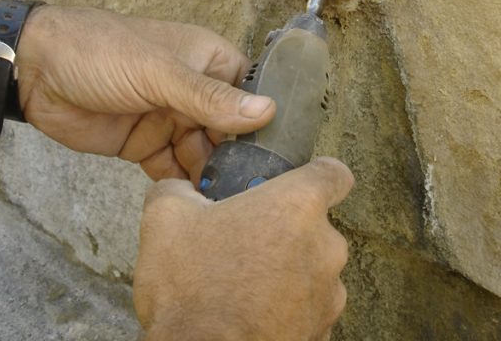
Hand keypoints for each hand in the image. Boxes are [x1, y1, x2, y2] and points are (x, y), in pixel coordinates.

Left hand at [15, 5, 274, 181]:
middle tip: (253, 192)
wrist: (38, 71)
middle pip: (230, 130)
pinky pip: (174, 168)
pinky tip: (194, 202)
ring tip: (226, 203)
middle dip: (238, 157)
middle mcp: (196, 92)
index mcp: (210, 62)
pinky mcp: (146, 144)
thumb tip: (268, 112)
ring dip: (211, 174)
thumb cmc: (106, 53)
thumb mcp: (162, 73)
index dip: (264, 121)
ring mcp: (171, 119)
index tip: (281, 156)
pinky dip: (183, 183)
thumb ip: (211, 98)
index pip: (250, 92)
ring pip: (204, 153)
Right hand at [133, 157, 353, 340]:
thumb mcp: (165, 220)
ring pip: (314, 267)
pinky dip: (289, 306)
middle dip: (287, 230)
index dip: (318, 175)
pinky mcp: (322, 330)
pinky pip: (309, 306)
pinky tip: (254, 313)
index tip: (298, 184)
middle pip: (317, 225)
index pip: (334, 175)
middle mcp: (326, 245)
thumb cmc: (192, 288)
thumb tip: (181, 192)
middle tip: (248, 241)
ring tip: (248, 283)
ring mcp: (329, 292)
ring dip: (289, 270)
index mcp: (298, 205)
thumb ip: (178, 190)